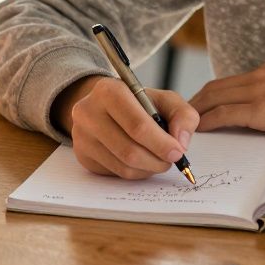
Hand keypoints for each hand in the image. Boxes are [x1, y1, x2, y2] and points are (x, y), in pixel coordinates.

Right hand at [52, 75, 198, 179]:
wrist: (105, 106)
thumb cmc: (139, 103)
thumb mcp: (164, 99)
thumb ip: (182, 115)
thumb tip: (181, 142)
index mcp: (109, 91)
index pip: (137, 125)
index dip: (161, 143)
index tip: (178, 152)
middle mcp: (88, 112)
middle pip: (130, 150)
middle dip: (157, 160)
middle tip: (171, 160)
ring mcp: (82, 135)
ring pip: (123, 166)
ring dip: (148, 168)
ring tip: (158, 159)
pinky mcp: (82, 154)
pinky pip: (115, 173)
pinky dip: (136, 172)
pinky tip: (141, 162)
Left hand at [189, 63, 264, 133]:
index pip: (229, 81)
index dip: (210, 94)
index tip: (199, 105)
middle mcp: (259, 76)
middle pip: (214, 87)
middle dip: (195, 102)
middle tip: (182, 117)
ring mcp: (258, 91)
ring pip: (214, 98)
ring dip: (196, 112)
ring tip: (184, 126)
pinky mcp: (262, 109)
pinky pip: (224, 114)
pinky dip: (207, 122)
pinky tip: (199, 130)